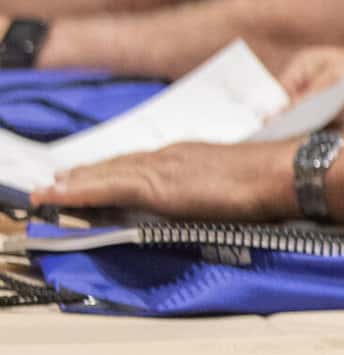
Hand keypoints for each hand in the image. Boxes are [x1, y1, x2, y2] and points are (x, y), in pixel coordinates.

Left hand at [43, 139, 297, 219]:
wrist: (282, 174)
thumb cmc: (272, 180)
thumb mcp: (238, 180)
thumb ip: (218, 186)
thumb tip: (215, 199)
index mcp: (190, 156)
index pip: (143, 162)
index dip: (116, 169)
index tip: (96, 173)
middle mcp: (170, 156)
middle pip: (119, 165)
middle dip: (88, 173)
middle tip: (60, 180)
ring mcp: (161, 169)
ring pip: (107, 175)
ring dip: (75, 182)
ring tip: (50, 190)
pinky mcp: (157, 186)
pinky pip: (108, 188)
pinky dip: (80, 191)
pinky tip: (59, 195)